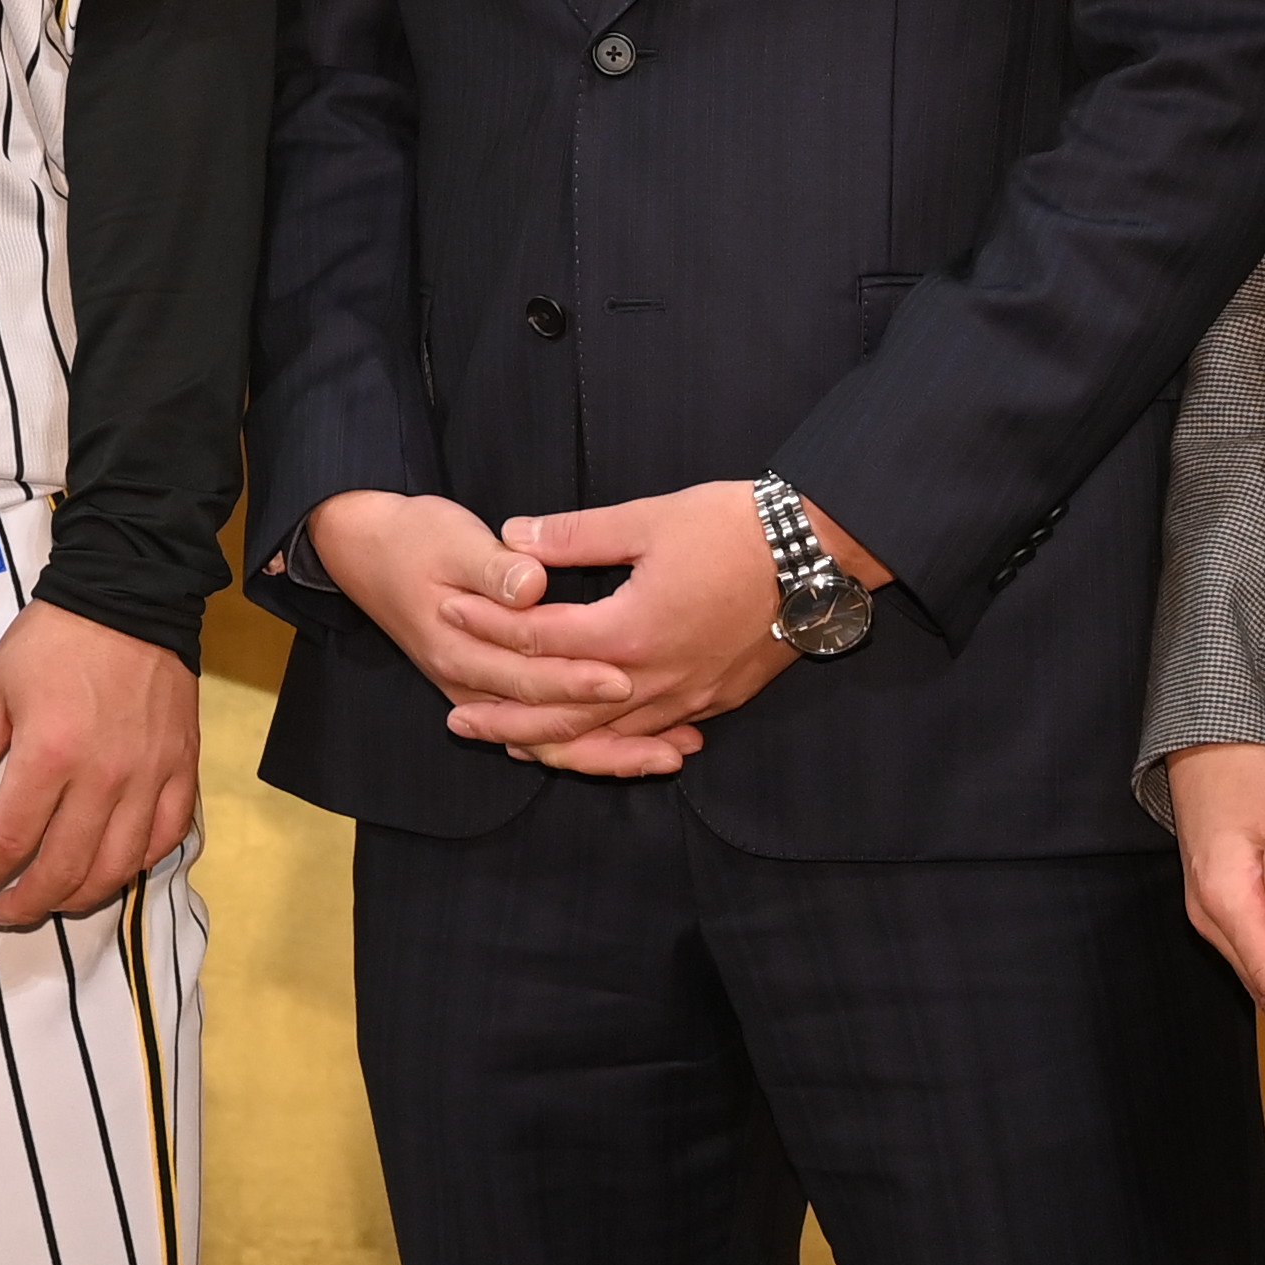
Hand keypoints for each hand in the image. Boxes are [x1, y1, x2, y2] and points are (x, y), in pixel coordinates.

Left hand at [0, 600, 201, 928]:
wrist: (130, 596)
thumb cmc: (55, 640)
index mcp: (49, 755)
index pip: (11, 840)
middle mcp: (102, 778)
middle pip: (64, 869)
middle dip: (27, 902)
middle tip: (6, 910)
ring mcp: (149, 778)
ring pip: (116, 867)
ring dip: (79, 897)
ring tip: (54, 899)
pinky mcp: (181, 770)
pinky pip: (166, 837)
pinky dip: (138, 864)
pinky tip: (113, 867)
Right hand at [301, 490, 697, 775]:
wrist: (364, 551)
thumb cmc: (412, 538)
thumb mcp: (450, 539)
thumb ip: (493, 567)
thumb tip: (528, 583)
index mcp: (461, 648)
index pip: (530, 674)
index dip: (577, 678)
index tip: (625, 675)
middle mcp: (470, 685)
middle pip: (548, 726)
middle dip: (615, 735)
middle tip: (678, 738)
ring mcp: (480, 695)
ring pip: (551, 745)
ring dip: (612, 755)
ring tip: (674, 757)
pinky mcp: (491, 693)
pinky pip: (545, 737)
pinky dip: (591, 748)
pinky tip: (638, 747)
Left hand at [454, 477, 880, 763]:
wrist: (817, 555)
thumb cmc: (733, 528)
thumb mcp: (649, 519)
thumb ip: (577, 535)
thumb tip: (514, 537)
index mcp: (628, 629)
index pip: (539, 638)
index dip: (489, 629)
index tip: (447, 617)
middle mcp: (653, 677)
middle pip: (563, 709)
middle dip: (505, 716)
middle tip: (455, 721)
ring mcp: (686, 697)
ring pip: (605, 734)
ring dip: (552, 740)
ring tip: (508, 745)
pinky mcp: (712, 700)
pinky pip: (649, 736)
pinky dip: (610, 745)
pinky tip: (590, 742)